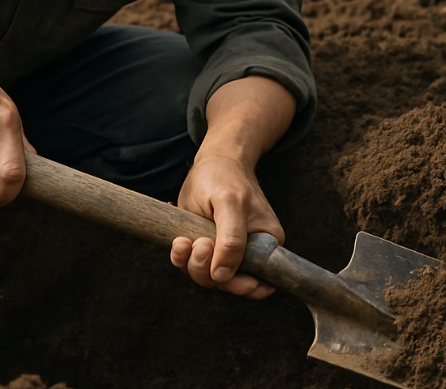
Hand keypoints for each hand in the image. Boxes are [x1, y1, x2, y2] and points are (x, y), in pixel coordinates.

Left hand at [170, 153, 283, 299]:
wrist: (213, 160)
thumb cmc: (226, 176)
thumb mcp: (230, 203)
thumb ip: (231, 239)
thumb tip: (223, 276)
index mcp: (267, 244)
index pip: (258, 283)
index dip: (238, 285)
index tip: (221, 272)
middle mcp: (249, 252)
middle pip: (229, 283)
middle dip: (209, 272)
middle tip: (200, 245)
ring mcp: (225, 250)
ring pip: (208, 276)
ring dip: (193, 264)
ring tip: (185, 241)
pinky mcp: (205, 245)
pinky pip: (192, 264)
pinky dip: (181, 258)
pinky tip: (179, 242)